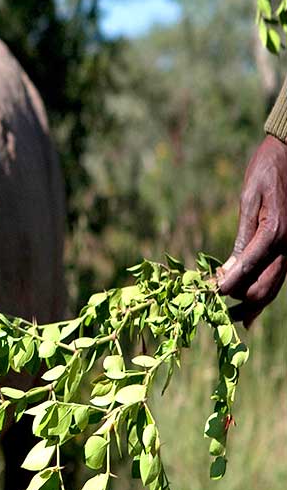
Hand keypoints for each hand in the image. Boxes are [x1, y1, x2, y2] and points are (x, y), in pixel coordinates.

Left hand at [218, 134, 286, 325]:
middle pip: (264, 287)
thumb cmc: (266, 172)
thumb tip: (227, 270)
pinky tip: (250, 310)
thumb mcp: (248, 199)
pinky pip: (278, 278)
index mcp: (274, 232)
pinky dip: (263, 294)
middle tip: (215, 306)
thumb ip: (241, 236)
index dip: (227, 285)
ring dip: (253, 304)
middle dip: (240, 300)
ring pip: (274, 288)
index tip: (210, 294)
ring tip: (232, 317)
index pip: (247, 268)